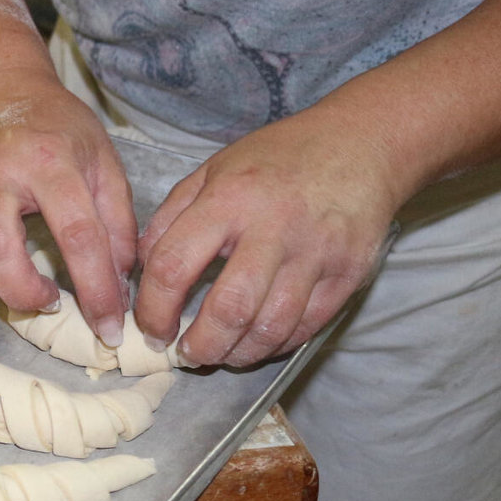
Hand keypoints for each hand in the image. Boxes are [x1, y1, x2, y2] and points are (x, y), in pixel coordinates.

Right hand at [0, 71, 137, 341]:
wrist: (2, 94)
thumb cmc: (60, 131)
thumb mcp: (105, 163)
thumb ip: (119, 223)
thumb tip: (120, 282)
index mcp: (50, 162)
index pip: (78, 235)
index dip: (96, 288)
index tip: (109, 325)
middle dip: (24, 291)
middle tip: (50, 301)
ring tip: (17, 289)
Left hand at [133, 108, 403, 367]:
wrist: (360, 145)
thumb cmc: (276, 158)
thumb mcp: (210, 170)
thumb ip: (171, 218)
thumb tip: (140, 270)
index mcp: (227, 200)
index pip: (174, 266)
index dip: (153, 309)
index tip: (150, 329)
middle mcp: (272, 230)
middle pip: (228, 309)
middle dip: (199, 346)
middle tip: (185, 355)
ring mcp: (315, 255)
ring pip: (270, 327)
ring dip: (236, 354)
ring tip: (217, 354)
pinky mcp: (348, 275)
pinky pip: (306, 327)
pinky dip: (275, 344)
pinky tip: (255, 343)